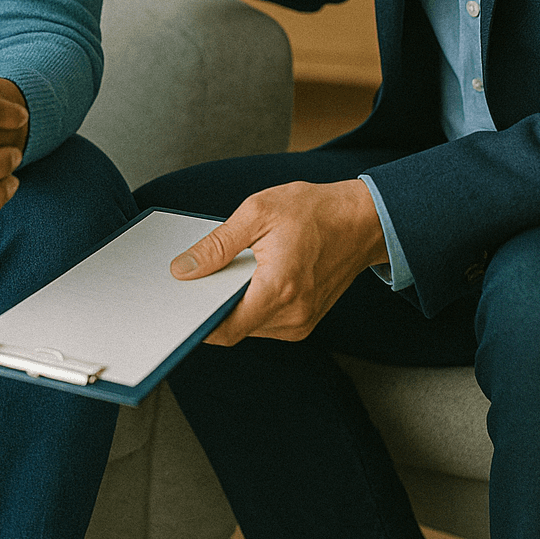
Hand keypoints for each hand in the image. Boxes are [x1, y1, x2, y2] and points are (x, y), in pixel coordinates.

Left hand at [170, 180, 388, 344]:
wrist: (361, 221)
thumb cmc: (314, 211)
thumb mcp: (258, 212)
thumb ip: (217, 245)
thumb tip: (183, 269)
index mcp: (280, 288)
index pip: (226, 328)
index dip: (197, 322)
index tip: (178, 306)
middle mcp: (293, 315)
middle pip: (234, 327)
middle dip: (211, 306)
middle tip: (195, 277)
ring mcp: (301, 323)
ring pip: (248, 326)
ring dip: (232, 304)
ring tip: (229, 270)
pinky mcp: (304, 322)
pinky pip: (264, 322)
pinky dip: (250, 304)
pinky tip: (249, 278)